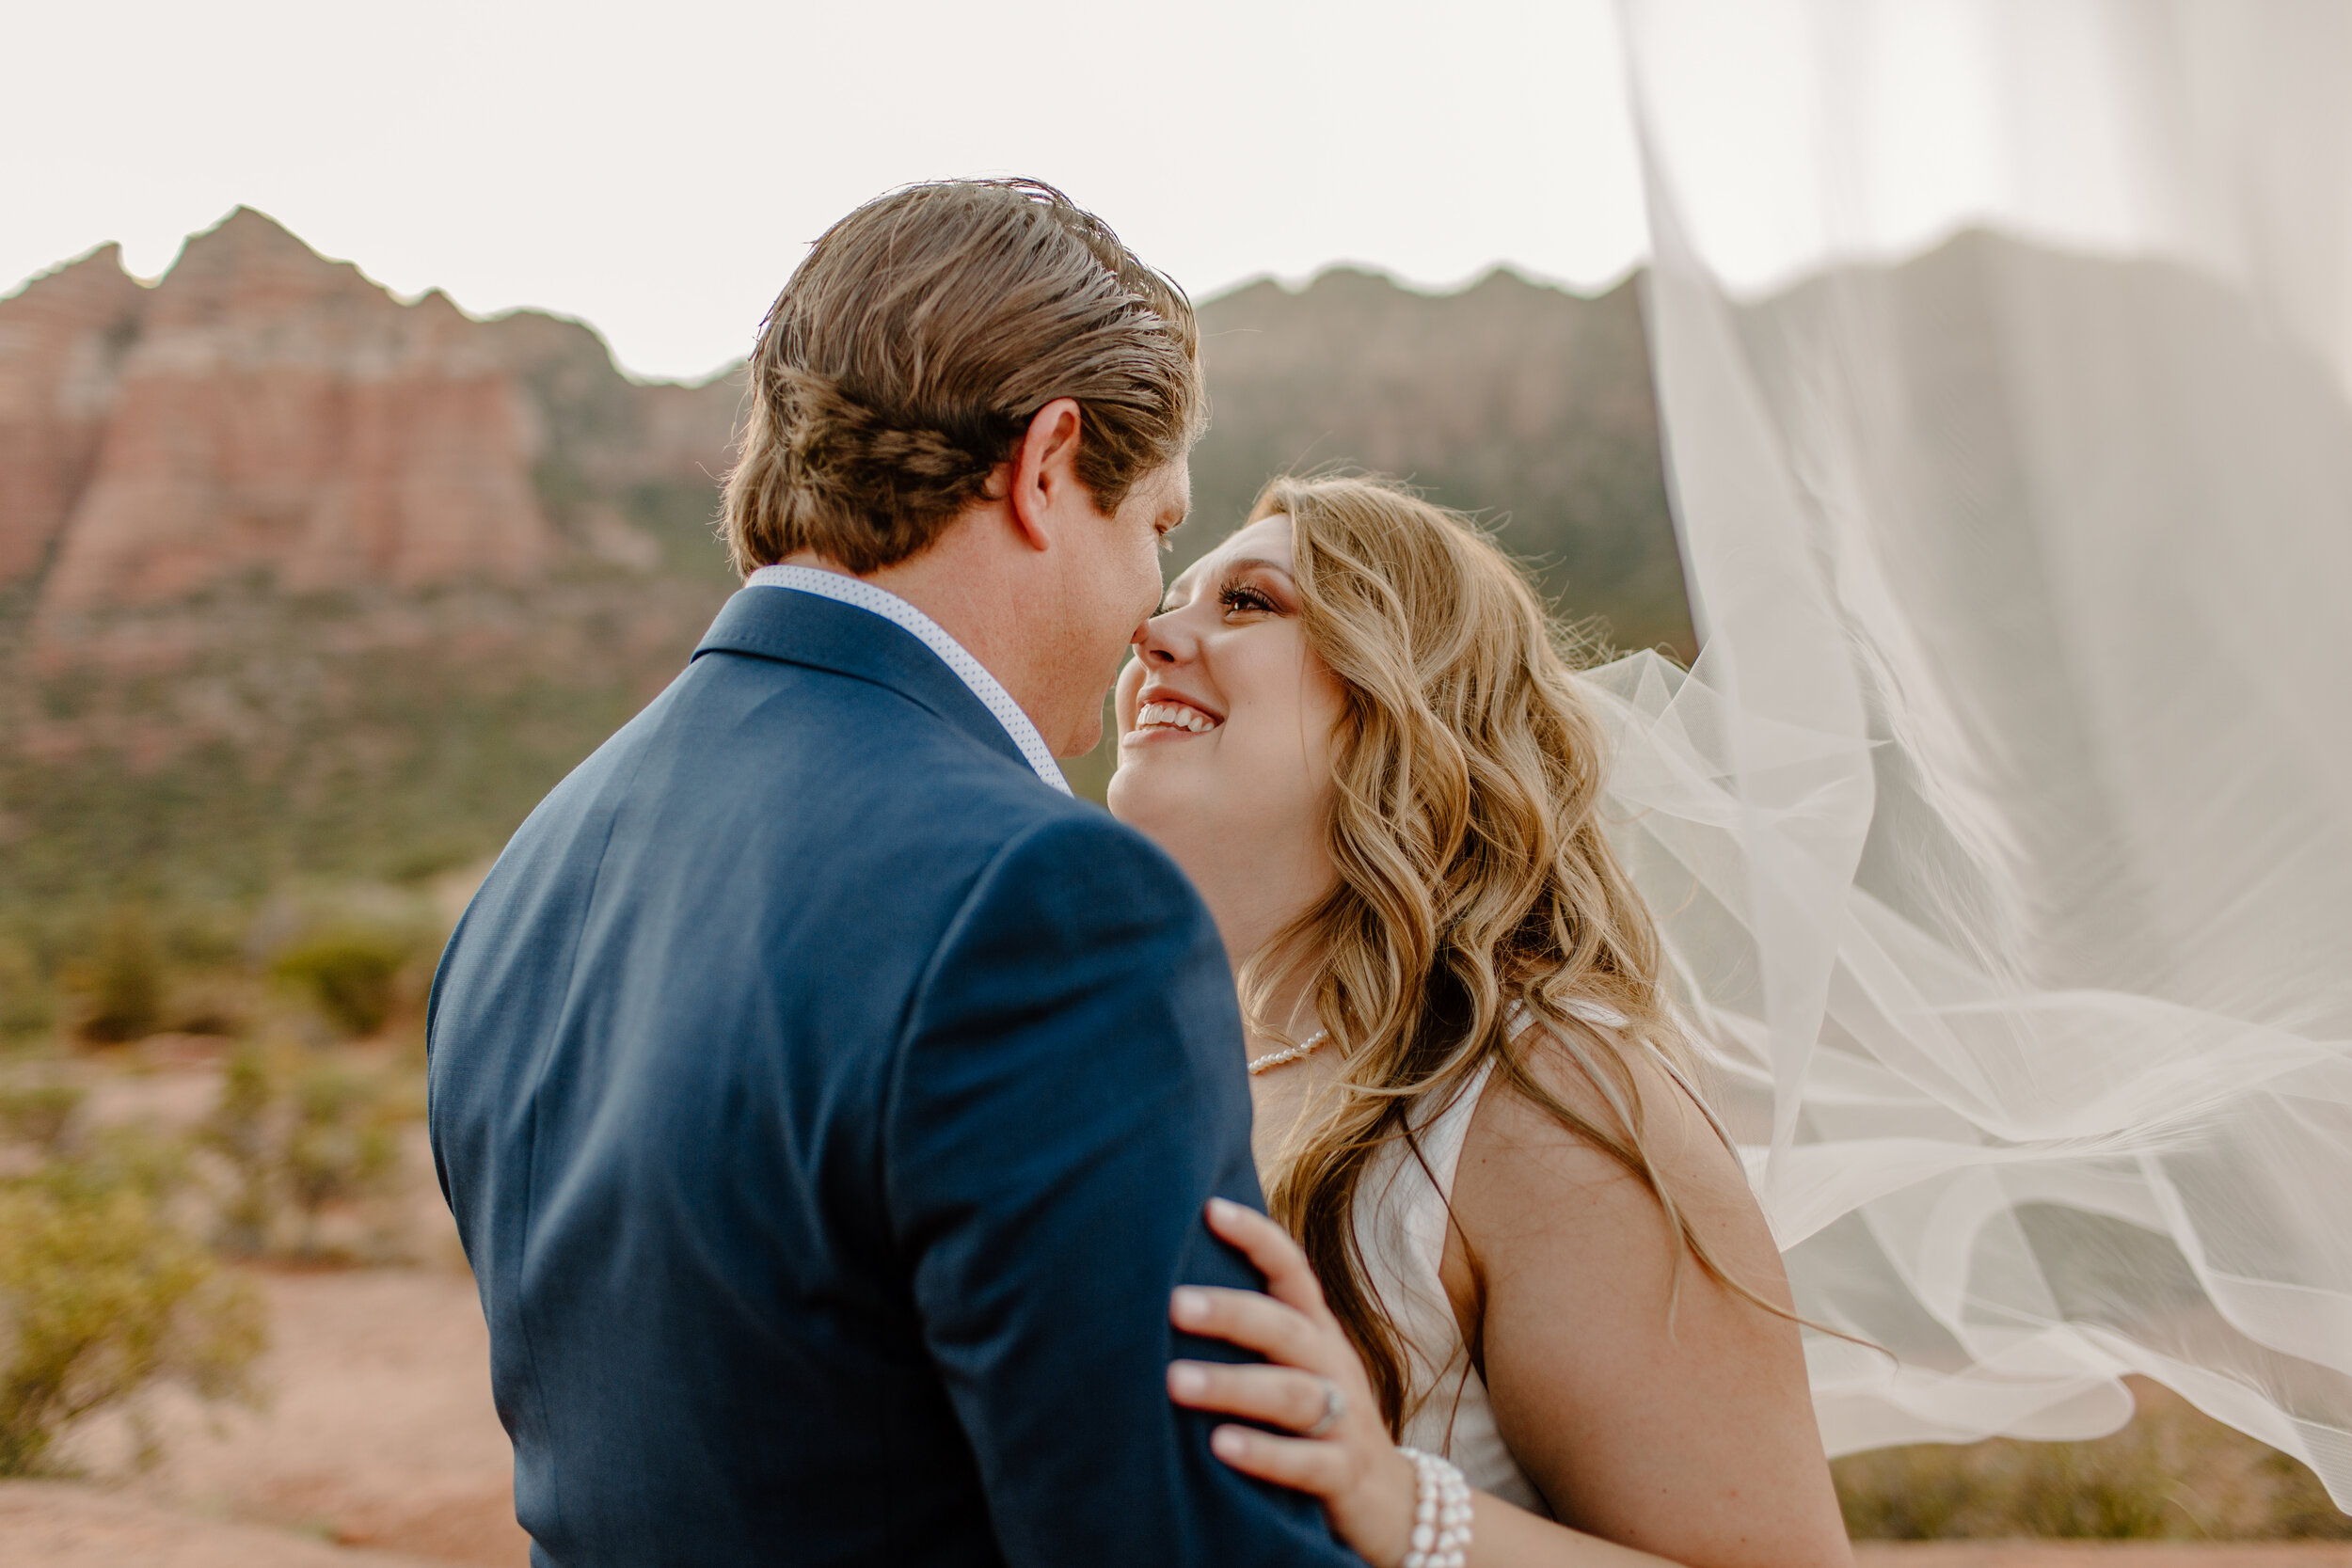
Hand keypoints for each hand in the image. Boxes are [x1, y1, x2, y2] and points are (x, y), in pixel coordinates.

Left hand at [1169, 1197, 1420, 1566]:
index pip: (1293, 1272)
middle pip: (1285, 1329)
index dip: (1258, 1238)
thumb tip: (1169, 1286)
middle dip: (1231, 1313)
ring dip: (1233, 1386)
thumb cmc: (1321, 1420)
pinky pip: (1306, 1464)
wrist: (1392, 1501)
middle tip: (1173, 1304)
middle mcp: (1332, 1367)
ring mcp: (1344, 1420)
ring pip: (1292, 1395)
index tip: (1210, 1209)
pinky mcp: (1344, 1475)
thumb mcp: (1299, 1366)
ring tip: (1175, 1382)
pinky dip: (1265, 1454)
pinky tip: (1219, 1447)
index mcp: (1317, 1333)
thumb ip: (1255, 1329)